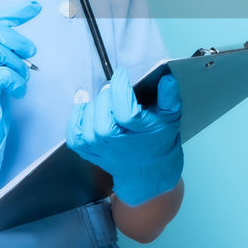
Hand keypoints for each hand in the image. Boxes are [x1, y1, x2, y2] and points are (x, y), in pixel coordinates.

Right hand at [0, 0, 40, 199]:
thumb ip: (4, 53)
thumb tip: (24, 40)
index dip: (12, 13)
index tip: (34, 7)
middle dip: (18, 40)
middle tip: (30, 54)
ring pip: (0, 53)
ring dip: (19, 68)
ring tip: (19, 82)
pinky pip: (4, 75)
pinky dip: (17, 83)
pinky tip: (15, 93)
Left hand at [67, 67, 183, 205]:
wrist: (149, 173)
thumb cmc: (159, 142)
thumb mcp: (171, 118)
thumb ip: (169, 97)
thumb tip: (166, 78)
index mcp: (143, 134)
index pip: (125, 112)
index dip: (120, 89)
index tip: (121, 74)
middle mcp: (121, 145)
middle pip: (103, 120)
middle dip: (106, 99)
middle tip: (114, 91)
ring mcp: (104, 152)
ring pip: (89, 126)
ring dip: (93, 108)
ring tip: (104, 101)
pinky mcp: (91, 154)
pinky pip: (75, 136)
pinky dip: (76, 120)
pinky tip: (85, 109)